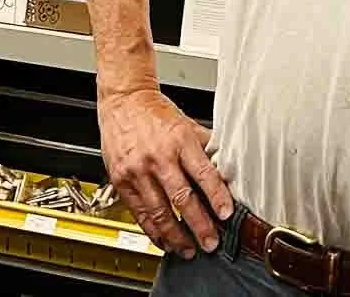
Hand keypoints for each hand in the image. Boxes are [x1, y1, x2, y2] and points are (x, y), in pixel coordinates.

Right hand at [99, 86, 233, 257]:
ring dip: (176, 235)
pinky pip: (139, 213)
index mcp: (179, 139)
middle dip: (199, 225)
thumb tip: (227, 168)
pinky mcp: (122, 180)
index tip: (226, 214)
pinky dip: (152, 231)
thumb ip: (205, 146)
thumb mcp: (186, 122)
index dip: (216, 196)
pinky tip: (163, 240)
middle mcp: (158, 156)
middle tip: (210, 242)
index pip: (203, 173)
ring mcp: (138, 170)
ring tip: (188, 249)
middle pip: (182, 198)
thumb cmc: (155, 112)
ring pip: (159, 212)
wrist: (123, 100)